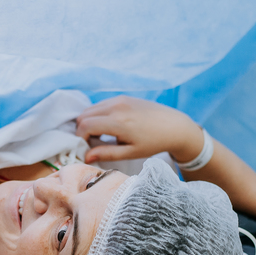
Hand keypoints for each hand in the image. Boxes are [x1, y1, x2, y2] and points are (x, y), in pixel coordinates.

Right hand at [75, 96, 203, 163]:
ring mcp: (119, 99)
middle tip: (94, 143)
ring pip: (90, 109)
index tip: (87, 149)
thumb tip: (86, 157)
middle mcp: (116, 106)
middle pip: (83, 115)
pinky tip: (110, 127)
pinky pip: (101, 105)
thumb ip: (107, 154)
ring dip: (89, 122)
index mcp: (118, 122)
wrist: (174, 126)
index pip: (85, 126)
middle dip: (83, 130)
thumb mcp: (130, 153)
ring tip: (102, 136)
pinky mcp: (122, 97)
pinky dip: (98, 115)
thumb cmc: (153, 143)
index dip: (81, 138)